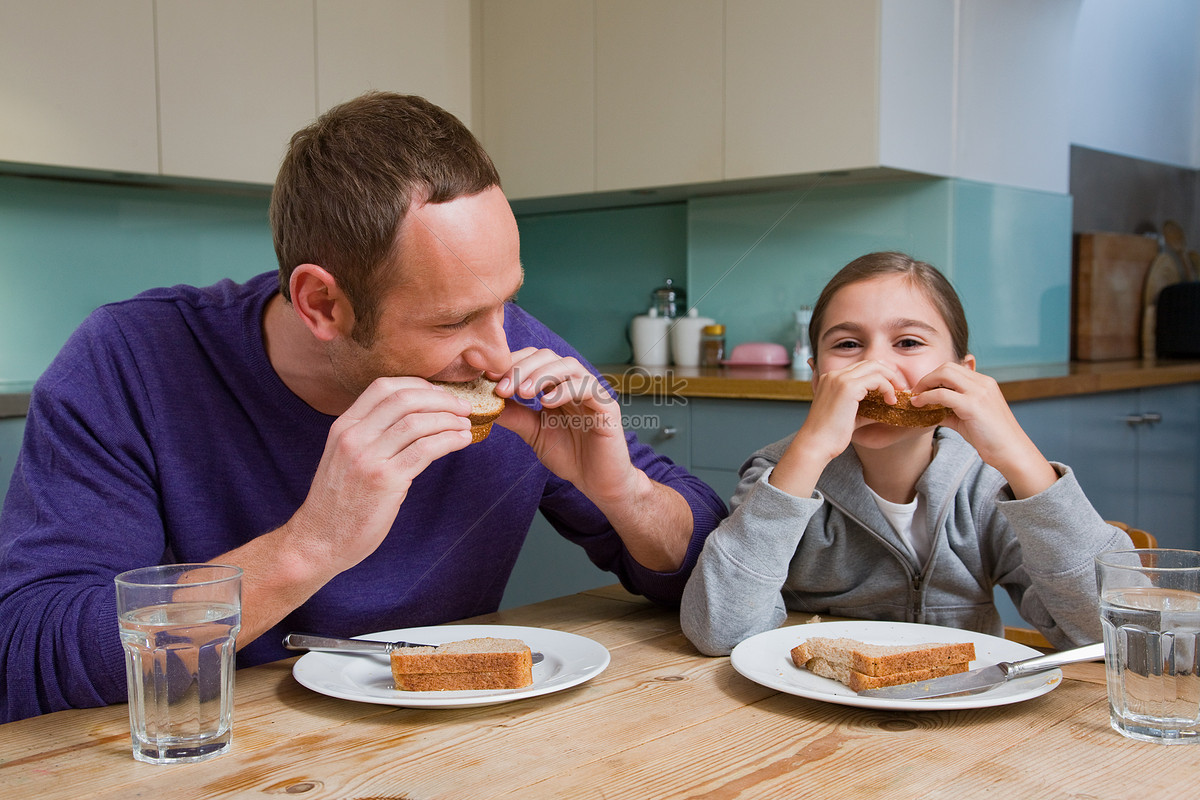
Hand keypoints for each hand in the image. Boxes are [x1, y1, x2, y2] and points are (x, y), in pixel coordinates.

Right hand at [285, 377, 474, 572]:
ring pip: (418, 422)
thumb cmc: (338, 502)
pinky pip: (425, 450)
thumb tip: (411, 419)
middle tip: (462, 407)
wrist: (319, 540)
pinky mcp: (385, 480)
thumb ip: (369, 435)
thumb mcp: (344, 457)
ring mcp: (368, 458)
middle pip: (405, 399)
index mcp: (343, 426)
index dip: (418, 385)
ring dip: (450, 420)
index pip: (384, 387)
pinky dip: (449, 440)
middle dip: (441, 399)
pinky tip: (462, 441)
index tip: (439, 394)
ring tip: (466, 425)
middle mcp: (354, 436)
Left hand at [493, 348, 692, 570]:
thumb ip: (514, 415)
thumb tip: (486, 402)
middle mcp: (573, 383)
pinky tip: (545, 403)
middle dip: (522, 368)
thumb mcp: (533, 433)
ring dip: (541, 374)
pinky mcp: (607, 406)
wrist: (597, 482)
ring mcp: (592, 392)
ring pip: (567, 365)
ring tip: (521, 392)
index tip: (489, 379)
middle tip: (502, 387)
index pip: (533, 359)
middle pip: (548, 356)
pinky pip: (586, 388)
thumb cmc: (570, 455)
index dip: (512, 364)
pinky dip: (564, 390)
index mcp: (556, 386)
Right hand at [770, 360, 901, 496]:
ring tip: (896, 395)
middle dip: (889, 373)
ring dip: (891, 379)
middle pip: (870, 362)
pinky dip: (888, 388)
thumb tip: (886, 406)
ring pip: (875, 367)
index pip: (861, 367)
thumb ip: (866, 407)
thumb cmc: (829, 435)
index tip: (891, 388)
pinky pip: (877, 379)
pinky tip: (890, 401)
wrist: (815, 444)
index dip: (880, 374)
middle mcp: (834, 375)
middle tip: (899, 388)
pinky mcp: (848, 387)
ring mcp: (840, 379)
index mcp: (831, 379)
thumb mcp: (850, 415)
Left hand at [912, 363, 1056, 497]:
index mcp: (984, 383)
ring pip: (944, 374)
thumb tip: (928, 409)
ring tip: (916, 397)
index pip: (954, 369)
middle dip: (927, 377)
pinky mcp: (973, 405)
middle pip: (947, 367)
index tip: (922, 389)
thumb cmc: (990, 438)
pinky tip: (919, 404)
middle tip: (916, 391)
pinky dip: (926, 397)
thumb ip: (949, 410)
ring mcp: (979, 392)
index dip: (935, 377)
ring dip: (925, 383)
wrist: (1011, 452)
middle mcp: (983, 383)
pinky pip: (942, 394)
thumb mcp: (967, 419)